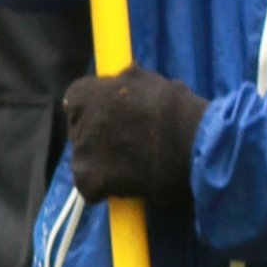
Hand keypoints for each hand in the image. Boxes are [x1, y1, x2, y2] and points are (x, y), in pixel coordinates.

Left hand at [64, 68, 206, 210]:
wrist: (191, 143)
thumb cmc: (174, 108)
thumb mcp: (145, 80)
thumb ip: (123, 82)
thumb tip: (118, 78)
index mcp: (83, 94)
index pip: (76, 101)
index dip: (94, 109)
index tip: (111, 116)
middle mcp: (77, 121)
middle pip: (79, 131)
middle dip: (97, 136)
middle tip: (126, 142)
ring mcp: (81, 153)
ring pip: (85, 160)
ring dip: (101, 163)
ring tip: (131, 165)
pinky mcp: (89, 182)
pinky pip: (90, 188)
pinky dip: (104, 188)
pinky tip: (127, 184)